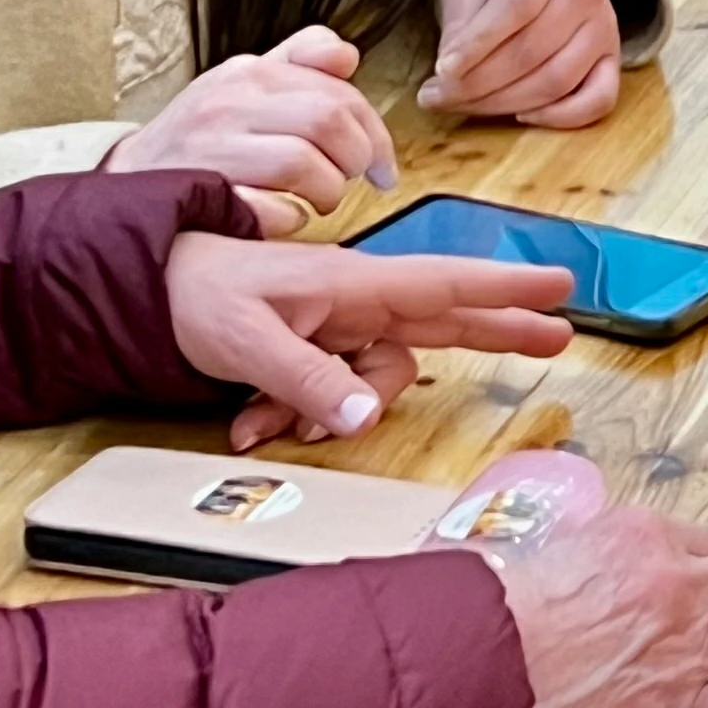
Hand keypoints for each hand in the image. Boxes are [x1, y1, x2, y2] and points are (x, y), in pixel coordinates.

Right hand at [112, 24, 398, 234]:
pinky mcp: (201, 195)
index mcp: (248, 73)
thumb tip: (347, 55)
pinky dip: (287, 220)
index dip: (374, 130)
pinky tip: (284, 219)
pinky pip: (269, 210)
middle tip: (355, 182)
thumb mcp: (242, 86)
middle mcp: (230, 101)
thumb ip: (297, 62)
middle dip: (356, 159)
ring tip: (318, 201)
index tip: (382, 163)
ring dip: (326, 192)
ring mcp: (213, 148)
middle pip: (328, 121)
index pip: (337, 90)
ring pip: (304, 164)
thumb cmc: (199, 140)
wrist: (127, 184)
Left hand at [164, 229, 574, 448]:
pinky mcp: (314, 348)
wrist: (149, 288)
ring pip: (376, 374)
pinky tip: (251, 424)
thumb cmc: (198, 295)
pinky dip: (298, 415)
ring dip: (335, 410)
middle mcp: (355, 300)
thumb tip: (363, 420)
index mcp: (352, 283)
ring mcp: (336, 325)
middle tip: (557, 336)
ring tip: (266, 426)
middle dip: (497, 327)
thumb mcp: (249, 341)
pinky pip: (334, 391)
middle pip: (444, 316)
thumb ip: (310, 380)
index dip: (504, 286)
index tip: (557, 284)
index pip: (444, 281)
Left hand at [422, 0, 623, 128]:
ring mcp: (605, 24)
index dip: (478, 43)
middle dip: (480, 82)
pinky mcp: (612, 58)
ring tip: (465, 106)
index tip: (442, 69)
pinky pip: (599, 99)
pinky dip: (562, 117)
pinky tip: (522, 115)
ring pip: (558, 79)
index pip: (518, 4)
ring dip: (506, 102)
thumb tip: (450, 74)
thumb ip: (460, 20)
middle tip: (439, 97)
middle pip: (533, 48)